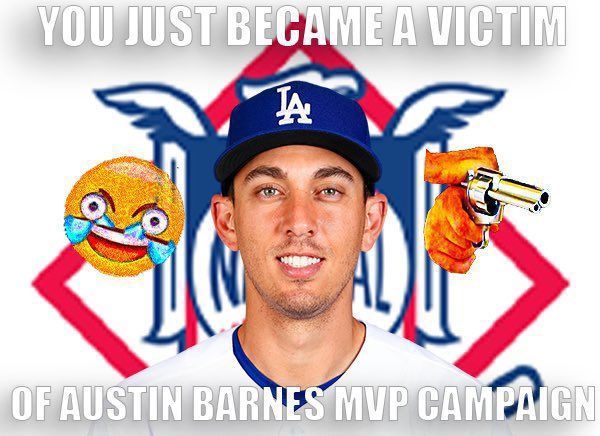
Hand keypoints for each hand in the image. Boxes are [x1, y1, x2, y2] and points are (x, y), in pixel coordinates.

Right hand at [423, 147, 499, 273]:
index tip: (482, 230)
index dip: (474, 232)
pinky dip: (459, 265)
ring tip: (471, 242)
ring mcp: (431, 231)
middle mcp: (436, 215)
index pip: (459, 224)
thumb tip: (489, 184)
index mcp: (448, 200)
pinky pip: (444, 263)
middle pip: (460, 240)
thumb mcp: (481, 176)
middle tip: (478, 233)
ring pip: (455, 252)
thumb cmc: (473, 190)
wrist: (462, 197)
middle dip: (474, 241)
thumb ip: (483, 172)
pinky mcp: (431, 244)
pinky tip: (467, 259)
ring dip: (468, 250)